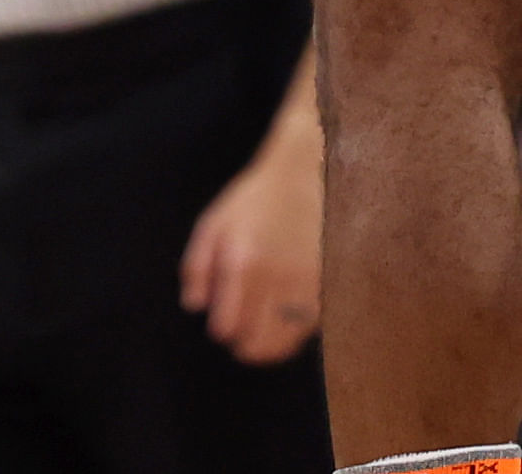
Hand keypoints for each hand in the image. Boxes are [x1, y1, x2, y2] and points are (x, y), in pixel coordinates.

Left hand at [178, 134, 320, 363]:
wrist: (305, 176)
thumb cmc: (255, 201)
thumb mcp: (214, 223)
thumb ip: (197, 266)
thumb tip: (194, 307)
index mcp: (244, 262)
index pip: (227, 327)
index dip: (221, 330)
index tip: (221, 324)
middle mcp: (276, 279)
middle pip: (257, 343)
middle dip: (244, 344)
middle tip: (241, 333)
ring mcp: (306, 285)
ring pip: (286, 342)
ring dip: (270, 345)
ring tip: (261, 335)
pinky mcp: (327, 286)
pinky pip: (308, 328)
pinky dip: (294, 333)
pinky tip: (285, 322)